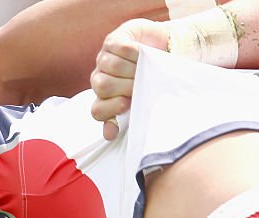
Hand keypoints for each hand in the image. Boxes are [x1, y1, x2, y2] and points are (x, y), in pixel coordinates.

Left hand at [90, 18, 169, 139]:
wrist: (162, 48)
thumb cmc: (153, 78)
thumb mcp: (145, 98)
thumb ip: (131, 115)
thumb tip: (111, 135)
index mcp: (105, 100)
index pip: (97, 111)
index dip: (111, 109)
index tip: (128, 104)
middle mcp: (100, 81)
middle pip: (103, 87)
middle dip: (126, 86)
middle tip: (141, 82)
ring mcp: (103, 60)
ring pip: (110, 66)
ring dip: (132, 67)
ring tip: (144, 66)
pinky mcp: (111, 41)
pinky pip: (118, 48)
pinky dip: (133, 52)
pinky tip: (141, 53)